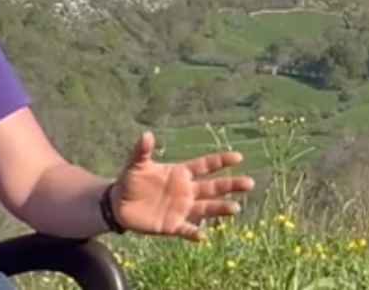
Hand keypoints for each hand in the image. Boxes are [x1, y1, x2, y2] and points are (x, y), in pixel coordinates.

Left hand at [111, 131, 254, 240]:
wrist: (119, 204)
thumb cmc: (131, 181)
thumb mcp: (136, 164)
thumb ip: (142, 151)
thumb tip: (146, 135)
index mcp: (180, 173)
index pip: (205, 165)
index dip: (221, 161)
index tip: (238, 157)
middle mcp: (186, 191)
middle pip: (213, 187)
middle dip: (231, 185)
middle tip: (249, 183)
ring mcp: (181, 208)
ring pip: (205, 208)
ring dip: (220, 209)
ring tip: (235, 209)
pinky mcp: (172, 225)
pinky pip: (186, 229)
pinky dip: (194, 232)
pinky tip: (202, 235)